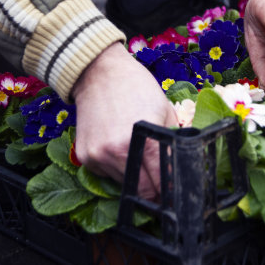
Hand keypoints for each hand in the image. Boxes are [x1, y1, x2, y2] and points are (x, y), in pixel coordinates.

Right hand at [71, 42, 177, 199]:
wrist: (98, 73)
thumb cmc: (137, 87)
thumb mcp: (165, 111)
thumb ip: (172, 141)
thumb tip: (179, 167)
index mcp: (142, 138)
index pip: (161, 180)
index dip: (171, 189)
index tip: (177, 192)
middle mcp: (117, 151)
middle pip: (143, 190)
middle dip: (156, 190)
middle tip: (164, 186)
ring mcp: (98, 156)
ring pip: (125, 185)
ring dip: (136, 180)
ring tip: (141, 160)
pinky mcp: (85, 157)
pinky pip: (107, 176)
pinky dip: (118, 170)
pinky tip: (121, 151)